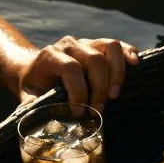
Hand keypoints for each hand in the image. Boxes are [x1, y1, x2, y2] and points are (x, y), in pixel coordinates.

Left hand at [16, 36, 139, 111]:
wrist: (36, 68)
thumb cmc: (34, 84)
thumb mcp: (28, 95)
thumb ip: (31, 105)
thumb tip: (33, 119)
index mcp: (50, 56)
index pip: (70, 68)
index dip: (78, 91)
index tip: (79, 113)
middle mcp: (70, 45)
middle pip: (94, 60)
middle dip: (100, 88)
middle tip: (99, 111)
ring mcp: (86, 43)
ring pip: (110, 47)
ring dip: (117, 73)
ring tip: (115, 95)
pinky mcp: (99, 45)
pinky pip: (118, 45)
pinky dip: (129, 53)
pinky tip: (135, 64)